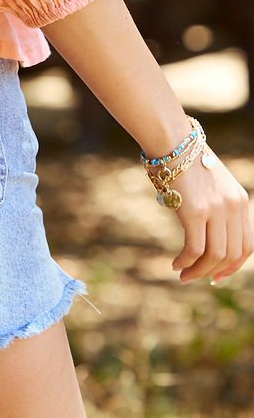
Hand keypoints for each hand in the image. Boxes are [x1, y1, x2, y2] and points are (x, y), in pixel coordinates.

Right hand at [166, 149, 253, 283]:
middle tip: (195, 277)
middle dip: (214, 272)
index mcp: (240, 201)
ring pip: (214, 256)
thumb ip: (215, 205)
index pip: (246, 245)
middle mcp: (233, 207)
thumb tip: (204, 231)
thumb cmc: (183, 160)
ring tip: (183, 275)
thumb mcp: (210, 183)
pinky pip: (194, 249)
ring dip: (198, 271)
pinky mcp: (195, 212)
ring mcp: (216, 210)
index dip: (233, 265)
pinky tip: (175, 264)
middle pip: (231, 255)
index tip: (217, 275)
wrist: (171, 139)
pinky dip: (186, 262)